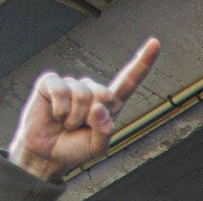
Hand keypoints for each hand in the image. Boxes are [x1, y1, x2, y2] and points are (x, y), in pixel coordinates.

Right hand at [7, 38, 160, 182]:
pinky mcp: (50, 82)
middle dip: (92, 116)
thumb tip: (99, 107)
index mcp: (109, 104)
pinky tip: (55, 115)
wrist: (47, 155)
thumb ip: (104, 131)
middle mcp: (91, 89)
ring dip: (74, 118)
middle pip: (104, 93)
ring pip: (82, 95)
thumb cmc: (73, 149)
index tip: (155, 43)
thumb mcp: (96, 147)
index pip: (129, 81)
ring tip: (66, 124)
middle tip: (80, 127)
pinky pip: (60, 90)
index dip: (142, 63)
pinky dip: (59, 108)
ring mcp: (71, 84)